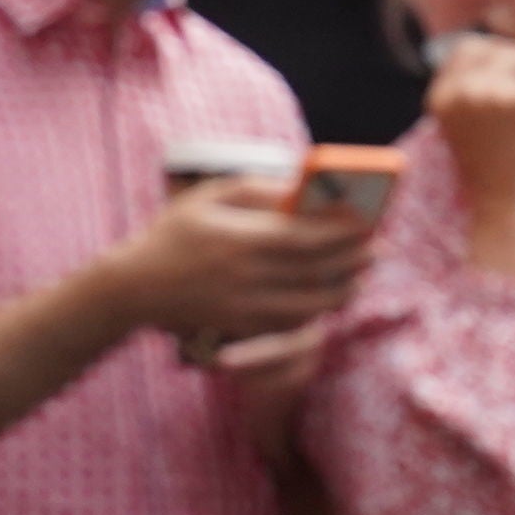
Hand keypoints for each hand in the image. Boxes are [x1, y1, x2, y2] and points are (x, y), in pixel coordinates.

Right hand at [103, 177, 372, 346]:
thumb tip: (304, 187)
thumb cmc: (175, 232)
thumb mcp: (210, 197)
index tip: (369, 221)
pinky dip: (317, 310)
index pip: (308, 237)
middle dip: (354, 260)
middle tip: (380, 249)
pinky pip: (291, 322)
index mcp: (241, 238)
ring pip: (311, 304)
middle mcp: (246, 276)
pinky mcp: (242, 328)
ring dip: (344, 290)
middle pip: (317, 271)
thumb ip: (258, 189)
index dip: (344, 232)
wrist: (133, 287)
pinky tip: (331, 296)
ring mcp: (244, 307)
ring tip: (362, 275)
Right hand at [425, 34, 514, 222]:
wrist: (512, 214)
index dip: (495, 57)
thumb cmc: (495, 176)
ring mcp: (498, 94)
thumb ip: (474, 89)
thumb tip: (496, 49)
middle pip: (502, 50)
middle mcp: (465, 91)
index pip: (467, 49)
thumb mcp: (468, 127)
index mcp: (442, 97)